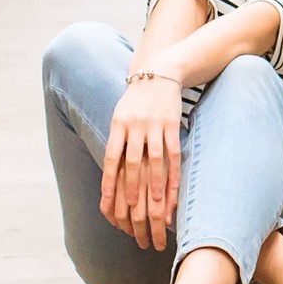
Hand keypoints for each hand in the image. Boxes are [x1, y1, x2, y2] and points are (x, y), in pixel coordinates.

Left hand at [99, 76, 182, 249]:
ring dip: (156, 183)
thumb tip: (111, 172)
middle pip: (133, 161)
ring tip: (157, 204)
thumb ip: (116, 140)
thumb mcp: (119, 116)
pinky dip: (174, 170)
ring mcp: (155, 124)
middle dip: (132, 187)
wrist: (158, 73)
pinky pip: (174, 151)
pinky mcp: (173, 123)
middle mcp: (135, 125)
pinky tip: (175, 185)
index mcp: (118, 124)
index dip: (109, 181)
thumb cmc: (135, 101)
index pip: (111, 157)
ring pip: (156, 159)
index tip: (107, 203)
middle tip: (132, 210)